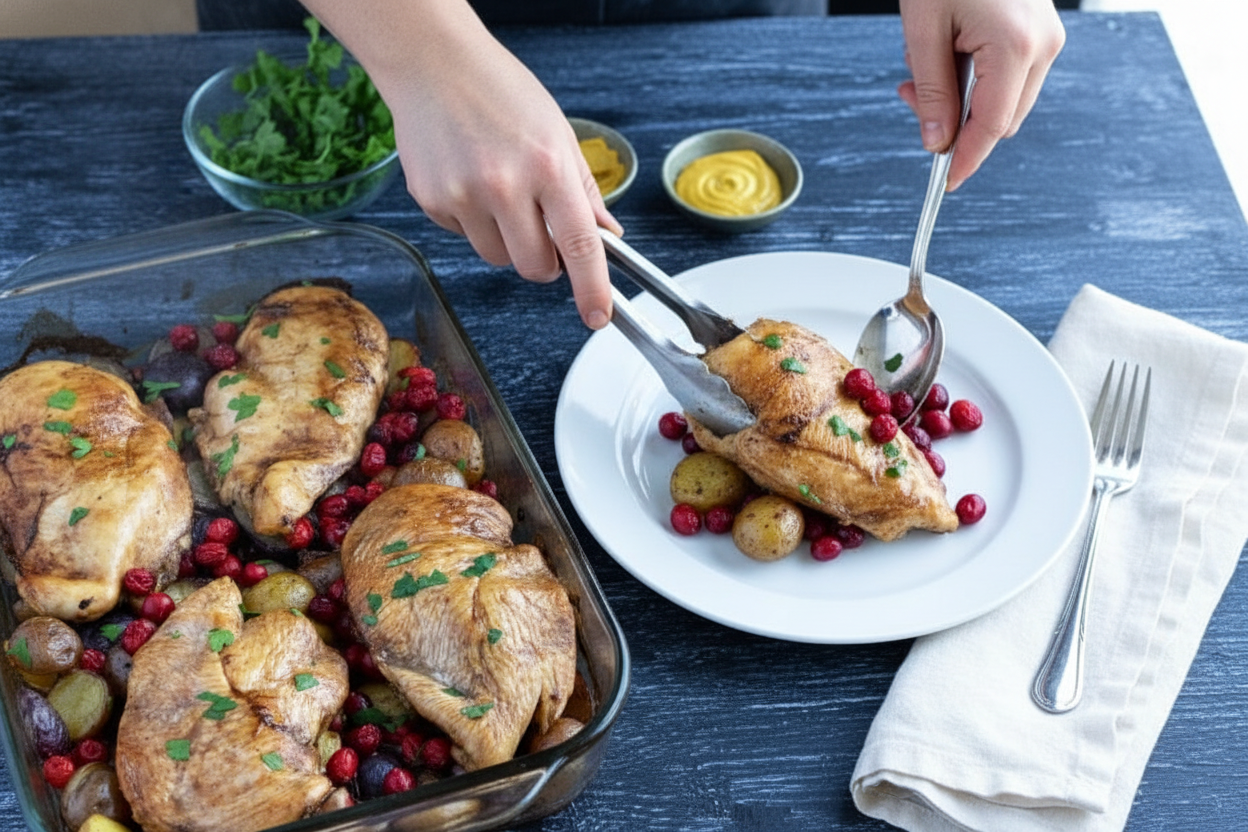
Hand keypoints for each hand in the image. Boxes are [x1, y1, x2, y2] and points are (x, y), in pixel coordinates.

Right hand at [301, 0, 619, 328]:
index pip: (579, 244)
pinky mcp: (432, 202)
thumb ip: (582, 190)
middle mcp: (504, 185)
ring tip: (499, 191)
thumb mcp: (557, 133)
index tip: (597, 315)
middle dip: (546, 260)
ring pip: (498, 258)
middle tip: (542, 228)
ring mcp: (463, 197)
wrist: (433, 65)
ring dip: (507, 240)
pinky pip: (465, 238)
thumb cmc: (499, 91)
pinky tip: (470, 181)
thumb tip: (606, 234)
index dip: (592, 288)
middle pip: (535, 266)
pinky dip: (474, 222)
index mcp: (547, 165)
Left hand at [897, 0, 1064, 189]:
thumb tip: (937, 144)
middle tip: (911, 94)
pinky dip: (977, 79)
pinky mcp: (1041, 30)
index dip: (966, 160)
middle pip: (1002, 121)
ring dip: (964, 99)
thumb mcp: (924, 30)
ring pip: (1006, 102)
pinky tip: (949, 51)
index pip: (992, 127)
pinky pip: (1011, 77)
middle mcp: (1043, 45)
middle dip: (956, 123)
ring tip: (926, 61)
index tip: (944, 184)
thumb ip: (932, 92)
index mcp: (1016, 46)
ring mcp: (1047, 37)